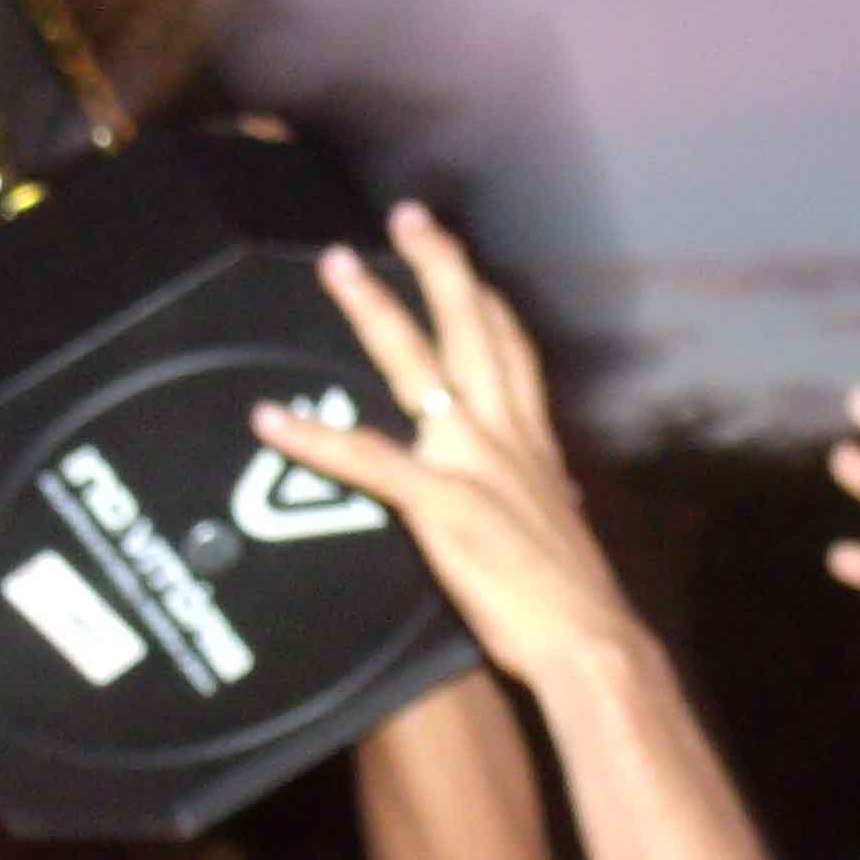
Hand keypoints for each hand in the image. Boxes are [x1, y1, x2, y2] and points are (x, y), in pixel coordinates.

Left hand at [248, 203, 643, 688]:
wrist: (589, 643)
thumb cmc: (574, 601)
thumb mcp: (563, 530)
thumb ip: (549, 497)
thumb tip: (557, 489)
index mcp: (533, 443)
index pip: (512, 350)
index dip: (485, 299)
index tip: (464, 262)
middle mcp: (504, 436)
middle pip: (469, 327)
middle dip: (436, 266)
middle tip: (404, 216)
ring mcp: (471, 464)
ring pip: (418, 364)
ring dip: (374, 310)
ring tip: (337, 266)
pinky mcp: (440, 506)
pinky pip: (366, 460)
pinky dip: (313, 437)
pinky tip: (269, 418)